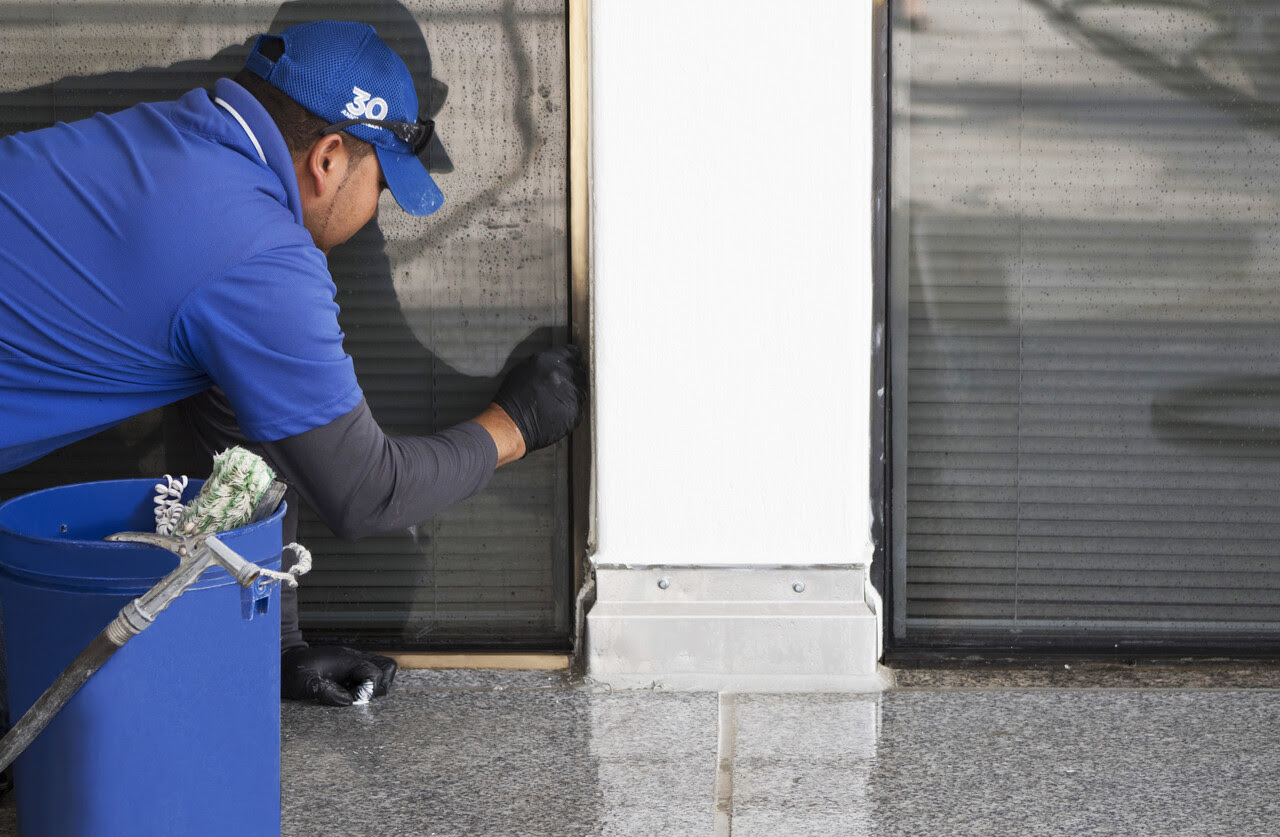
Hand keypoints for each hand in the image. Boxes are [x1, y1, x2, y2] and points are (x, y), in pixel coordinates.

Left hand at [281, 646, 397, 706]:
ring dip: (375, 684)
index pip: (375, 672)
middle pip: (387, 667)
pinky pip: (369, 672)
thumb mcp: (304, 684)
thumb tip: (349, 701)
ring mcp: (352, 661)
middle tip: (361, 697)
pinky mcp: (349, 666)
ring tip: (357, 695)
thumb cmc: (291, 671)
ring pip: (381, 668)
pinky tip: (349, 691)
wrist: (282, 660)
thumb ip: (326, 692)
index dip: (368, 689)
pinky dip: (366, 683)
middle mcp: (353, 657)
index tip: (353, 699)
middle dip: (379, 686)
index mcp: (346, 659)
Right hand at [492, 345, 586, 454]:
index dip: (572, 360)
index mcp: (552, 361)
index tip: (570, 365)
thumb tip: (559, 360)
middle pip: (580, 372)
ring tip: (556, 401)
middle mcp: (565, 375)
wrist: (512, 422)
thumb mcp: (526, 367)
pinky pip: (580, 408)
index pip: (574, 354)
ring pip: (582, 390)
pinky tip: (558, 411)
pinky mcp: (575, 413)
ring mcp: (572, 395)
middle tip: (560, 387)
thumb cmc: (513, 396)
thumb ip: (547, 361)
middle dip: (573, 377)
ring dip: (573, 394)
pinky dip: (571, 409)